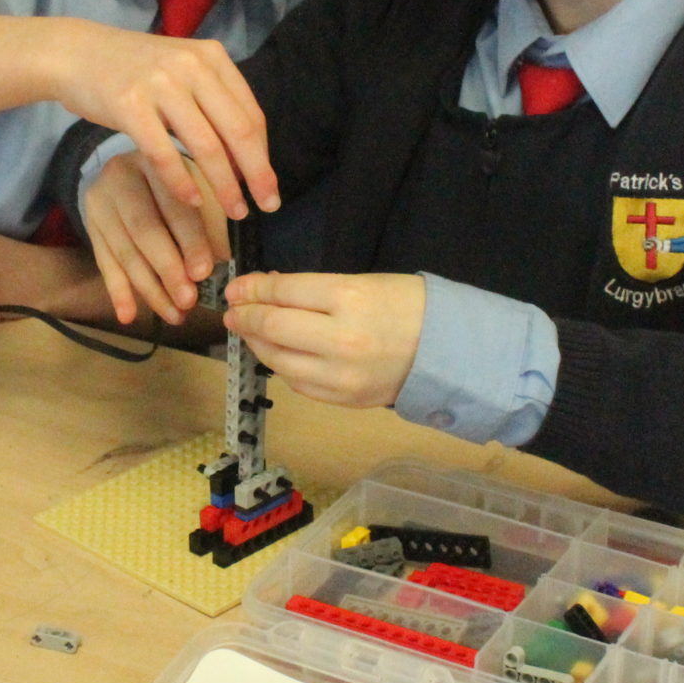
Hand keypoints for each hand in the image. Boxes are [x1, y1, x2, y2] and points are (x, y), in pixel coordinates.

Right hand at [52, 21, 276, 221]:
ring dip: (224, 185)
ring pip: (206, 146)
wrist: (77, 53)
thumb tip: (246, 154)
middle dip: (256, 174)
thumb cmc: (134, 70)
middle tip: (268, 205)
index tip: (269, 186)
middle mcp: (191, 67)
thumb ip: (213, 100)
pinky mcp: (129, 105)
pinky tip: (192, 201)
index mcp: (211, 57)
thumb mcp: (182, 71)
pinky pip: (164, 153)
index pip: (251, 114)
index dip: (263, 156)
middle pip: (238, 131)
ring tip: (234, 211)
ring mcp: (160, 84)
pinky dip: (181, 182)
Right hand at [83, 151, 228, 325]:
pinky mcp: (90, 226)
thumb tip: (223, 260)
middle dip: (168, 269)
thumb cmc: (172, 181)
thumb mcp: (194, 185)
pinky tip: (128, 316)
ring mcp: (100, 203)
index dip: (190, 239)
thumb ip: (209, 219)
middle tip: (188, 300)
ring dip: (150, 289)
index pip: (173, 203)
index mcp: (155, 163)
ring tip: (173, 315)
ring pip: (125, 252)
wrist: (124, 170)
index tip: (205, 272)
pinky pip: (104, 263)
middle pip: (144, 229)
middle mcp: (121, 178)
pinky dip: (117, 291)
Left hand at [224, 271, 425, 409]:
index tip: (237, 288)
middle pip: (273, 327)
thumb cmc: (408, 306)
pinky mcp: (342, 399)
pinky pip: (297, 383)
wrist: (450, 350)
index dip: (252, 289)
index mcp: (348, 298)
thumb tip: (268, 291)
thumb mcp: (363, 282)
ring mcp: (340, 375)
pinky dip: (281, 366)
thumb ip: (313, 289)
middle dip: (245, 317)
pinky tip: (278, 353)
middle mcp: (339, 339)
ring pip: (277, 360)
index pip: (283, 292)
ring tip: (249, 332)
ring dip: (256, 344)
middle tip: (233, 311)